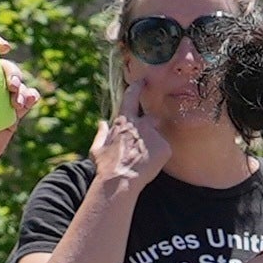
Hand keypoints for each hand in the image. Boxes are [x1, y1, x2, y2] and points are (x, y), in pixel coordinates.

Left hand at [0, 47, 39, 177]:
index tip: (2, 46)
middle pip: (4, 70)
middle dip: (12, 71)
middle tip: (11, 83)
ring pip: (17, 85)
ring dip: (23, 86)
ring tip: (18, 98)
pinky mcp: (10, 119)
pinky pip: (24, 105)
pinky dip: (30, 99)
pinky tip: (29, 100)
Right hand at [89, 73, 170, 197]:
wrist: (120, 181)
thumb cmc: (106, 166)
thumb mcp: (97, 149)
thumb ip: (101, 133)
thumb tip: (102, 123)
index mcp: (124, 121)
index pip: (131, 97)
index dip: (137, 87)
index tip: (142, 81)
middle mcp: (141, 124)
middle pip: (152, 118)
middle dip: (150, 126)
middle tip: (143, 144)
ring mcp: (154, 135)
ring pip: (157, 137)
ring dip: (153, 145)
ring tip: (143, 161)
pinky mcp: (165, 147)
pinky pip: (165, 149)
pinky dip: (160, 156)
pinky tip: (149, 165)